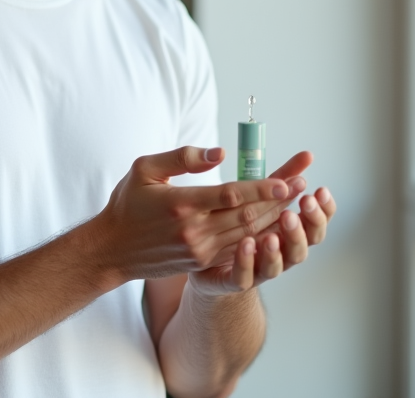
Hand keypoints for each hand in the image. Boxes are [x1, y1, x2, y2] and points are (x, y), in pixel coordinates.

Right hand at [88, 146, 297, 282]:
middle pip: (246, 216)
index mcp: (180, 204)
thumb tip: (219, 152)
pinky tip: (274, 223)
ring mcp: (199, 250)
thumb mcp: (145, 169)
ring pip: (246, 233)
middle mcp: (193, 231)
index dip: (262, 188)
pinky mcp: (202, 263)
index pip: (231, 195)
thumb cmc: (128, 204)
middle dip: (277, 201)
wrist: (113, 249)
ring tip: (295, 201)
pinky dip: (259, 235)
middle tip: (301, 185)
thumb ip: (181, 157)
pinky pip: (237, 247)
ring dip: (273, 218)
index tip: (286, 180)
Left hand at [187, 151, 335, 297]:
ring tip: (273, 234)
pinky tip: (246, 244)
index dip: (322, 210)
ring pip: (277, 266)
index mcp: (288, 232)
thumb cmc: (238, 225)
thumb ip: (283, 176)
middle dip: (305, 226)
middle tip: (302, 206)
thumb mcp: (260, 196)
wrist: (208, 264)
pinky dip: (247, 262)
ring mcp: (258, 269)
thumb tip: (307, 155)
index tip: (320, 190)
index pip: (316, 224)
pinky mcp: (234, 279)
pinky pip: (244, 277)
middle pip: (303, 246)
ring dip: (278, 249)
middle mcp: (279, 253)